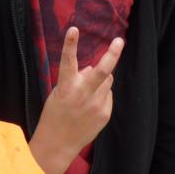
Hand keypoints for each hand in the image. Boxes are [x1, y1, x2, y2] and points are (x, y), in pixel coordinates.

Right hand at [30, 27, 123, 172]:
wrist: (58, 144)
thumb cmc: (55, 115)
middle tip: (119, 41)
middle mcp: (82, 94)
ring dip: (101, 81)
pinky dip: (102, 96)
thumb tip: (92, 68)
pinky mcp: (104, 113)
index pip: (68, 62)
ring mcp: (96, 105)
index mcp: (66, 87)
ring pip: (107, 81)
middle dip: (112, 54)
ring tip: (87, 94)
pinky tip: (90, 107)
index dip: (70, 45)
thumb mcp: (58, 93)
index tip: (74, 29)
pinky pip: (108, 95)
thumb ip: (76, 79)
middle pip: (102, 72)